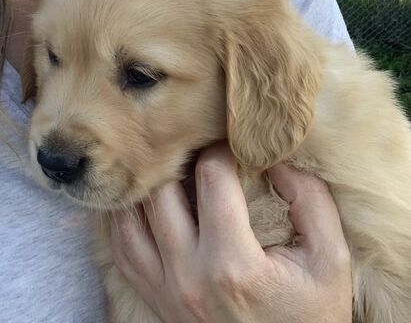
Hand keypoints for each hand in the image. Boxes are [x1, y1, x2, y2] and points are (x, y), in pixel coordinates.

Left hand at [110, 142, 351, 322]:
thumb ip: (310, 200)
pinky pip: (121, 245)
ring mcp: (162, 289)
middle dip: (183, 159)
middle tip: (202, 151)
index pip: (211, 178)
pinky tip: (148, 200)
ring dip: (151, 184)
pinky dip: (128, 215)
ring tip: (175, 169)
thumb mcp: (330, 259)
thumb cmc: (310, 314)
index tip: (234, 144)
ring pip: (130, 215)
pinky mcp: (152, 296)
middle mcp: (186, 276)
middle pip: (162, 189)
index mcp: (232, 264)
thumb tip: (275, 158)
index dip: (223, 149)